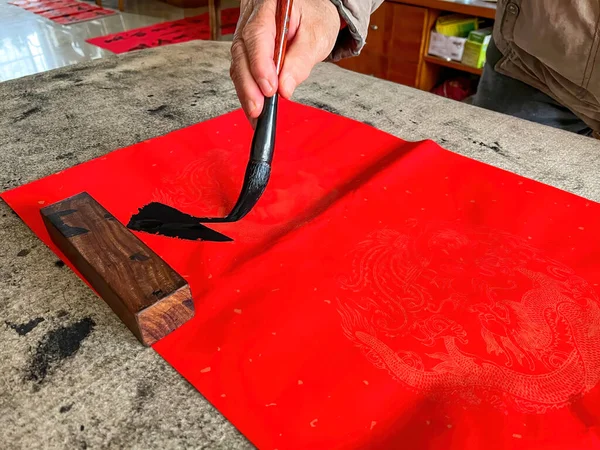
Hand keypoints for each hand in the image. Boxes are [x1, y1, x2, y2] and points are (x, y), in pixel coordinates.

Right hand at [230, 0, 340, 124]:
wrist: (313, 11)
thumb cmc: (315, 17)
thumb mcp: (318, 36)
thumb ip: (301, 60)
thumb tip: (285, 88)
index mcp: (270, 6)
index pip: (258, 35)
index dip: (260, 65)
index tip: (269, 89)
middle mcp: (252, 17)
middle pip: (242, 52)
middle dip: (249, 85)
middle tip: (258, 109)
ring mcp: (246, 34)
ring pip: (239, 64)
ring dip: (246, 92)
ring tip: (257, 114)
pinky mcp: (247, 50)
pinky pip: (243, 71)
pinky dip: (248, 91)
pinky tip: (254, 108)